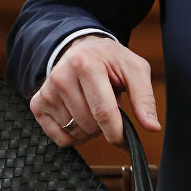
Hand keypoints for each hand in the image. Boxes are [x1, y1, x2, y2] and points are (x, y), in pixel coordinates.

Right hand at [29, 34, 160, 147]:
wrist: (83, 49)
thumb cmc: (111, 61)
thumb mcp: (135, 70)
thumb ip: (145, 98)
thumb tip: (152, 126)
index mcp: (86, 65)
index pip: (103, 113)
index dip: (118, 134)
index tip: (127, 140)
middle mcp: (61, 76)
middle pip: (90, 126)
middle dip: (104, 127)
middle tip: (108, 108)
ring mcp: (47, 91)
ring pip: (75, 133)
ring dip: (90, 130)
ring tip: (93, 108)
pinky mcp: (38, 103)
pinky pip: (59, 138)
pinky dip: (73, 136)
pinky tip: (79, 117)